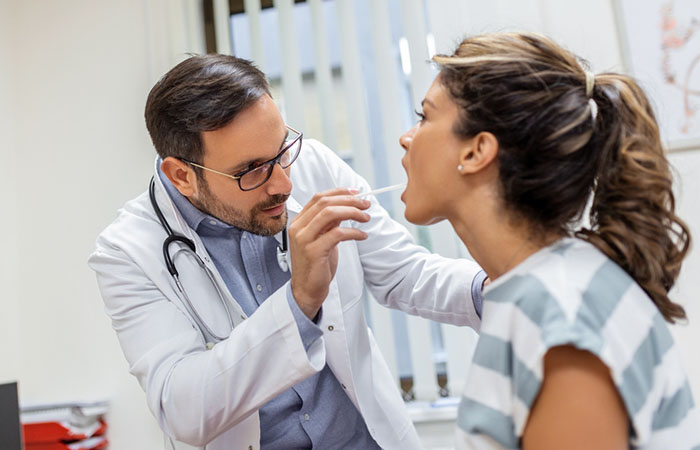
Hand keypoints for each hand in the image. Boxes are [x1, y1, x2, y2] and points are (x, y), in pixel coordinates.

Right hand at [288, 188, 370, 318]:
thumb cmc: (316, 264)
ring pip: (330, 214)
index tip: (356, 193)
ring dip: (352, 212)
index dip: (339, 192)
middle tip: (366, 204)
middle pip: (325, 203)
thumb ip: (329, 222)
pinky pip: (337, 234)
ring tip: (366, 218)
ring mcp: (304, 239)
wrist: (306, 289)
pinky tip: (362, 236)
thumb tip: (347, 206)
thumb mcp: (322, 238)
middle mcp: (298, 227)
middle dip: (349, 200)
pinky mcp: (313, 251)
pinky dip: (353, 232)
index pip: (318, 198)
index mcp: (299, 222)